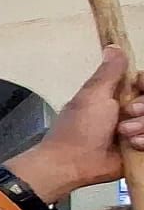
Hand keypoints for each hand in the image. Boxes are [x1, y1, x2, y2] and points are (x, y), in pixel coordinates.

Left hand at [11, 47, 143, 197]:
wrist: (72, 162)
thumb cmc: (78, 127)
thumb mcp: (93, 94)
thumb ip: (108, 72)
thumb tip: (113, 46)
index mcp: (117, 94)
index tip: (139, 86)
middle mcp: (130, 111)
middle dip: (143, 109)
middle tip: (125, 118)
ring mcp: (136, 130)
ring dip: (143, 127)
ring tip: (124, 135)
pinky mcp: (139, 149)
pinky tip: (132, 146)